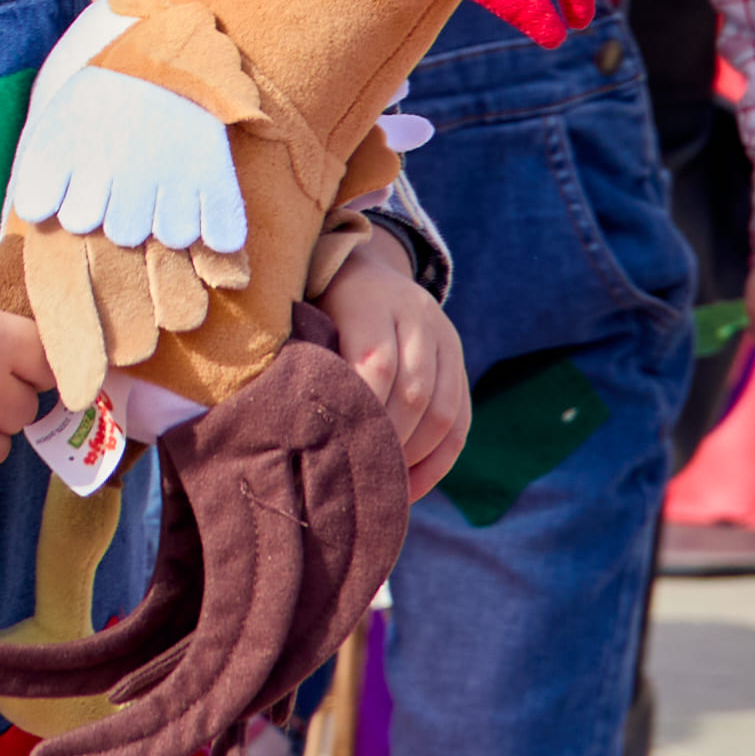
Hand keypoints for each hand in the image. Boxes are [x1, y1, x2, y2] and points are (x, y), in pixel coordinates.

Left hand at [308, 232, 471, 492]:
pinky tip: (410, 487)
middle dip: (387, 441)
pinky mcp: (459, 363)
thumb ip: (307, 359)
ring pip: (443, 410)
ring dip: (414, 457)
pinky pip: (461, 421)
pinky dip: (438, 461)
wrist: (363, 268)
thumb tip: (293, 427)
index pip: (376, 363)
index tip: (336, 446)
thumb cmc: (318, 304)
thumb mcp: (307, 315)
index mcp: (371, 299)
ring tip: (382, 486)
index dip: (361, 410)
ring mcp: (445, 339)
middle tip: (358, 476)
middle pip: (414, 391)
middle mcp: (417, 315)